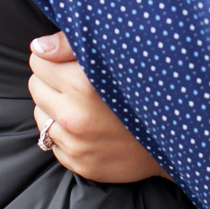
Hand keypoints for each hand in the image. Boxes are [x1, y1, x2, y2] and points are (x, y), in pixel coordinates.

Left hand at [28, 33, 168, 183]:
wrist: (174, 139)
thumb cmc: (144, 91)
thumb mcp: (114, 59)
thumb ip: (72, 45)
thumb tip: (38, 46)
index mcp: (83, 84)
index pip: (38, 60)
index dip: (53, 58)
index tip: (69, 62)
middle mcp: (74, 116)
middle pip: (35, 86)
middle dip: (51, 81)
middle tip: (77, 84)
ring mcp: (76, 143)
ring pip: (40, 114)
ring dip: (54, 107)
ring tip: (83, 105)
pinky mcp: (79, 163)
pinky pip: (51, 141)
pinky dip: (64, 133)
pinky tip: (88, 127)